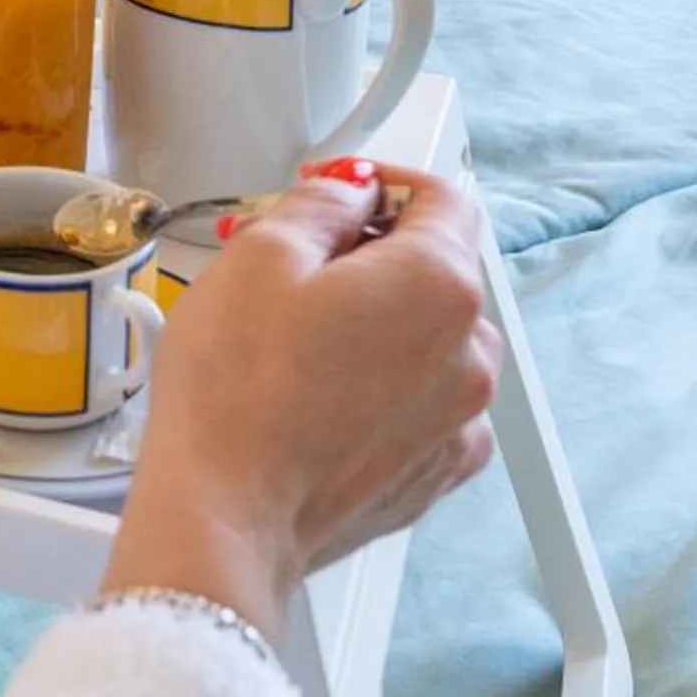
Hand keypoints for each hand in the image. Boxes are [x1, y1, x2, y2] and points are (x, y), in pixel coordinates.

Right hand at [100, 165, 500, 642]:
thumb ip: (321, 203)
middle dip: (366, 252)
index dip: (380, 179)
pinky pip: (422, 400)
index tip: (335, 189)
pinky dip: (382, 383)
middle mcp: (470, 354)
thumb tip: (348, 193)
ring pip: (427, 337)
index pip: (440, 196)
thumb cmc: (235, 394)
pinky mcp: (434, 472)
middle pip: (434, 267)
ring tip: (291, 333)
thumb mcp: (259, 255)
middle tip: (288, 261)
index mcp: (439, 285)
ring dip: (375, 319)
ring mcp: (459, 421)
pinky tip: (316, 390)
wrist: (225, 517)